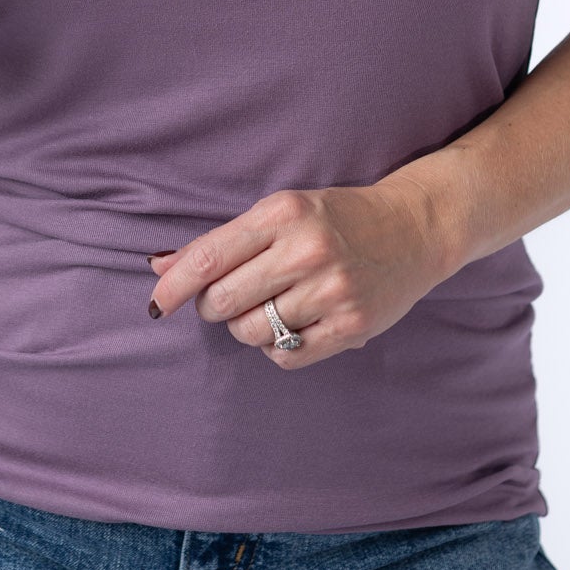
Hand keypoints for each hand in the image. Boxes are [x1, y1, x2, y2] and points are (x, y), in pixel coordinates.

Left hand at [143, 180, 454, 370]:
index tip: (156, 303)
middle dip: (213, 307)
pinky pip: (285, 356)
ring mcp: (331, 291)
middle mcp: (306, 250)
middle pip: (222, 302)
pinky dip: (277, 347)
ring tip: (270, 306)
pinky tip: (294, 323)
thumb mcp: (281, 213)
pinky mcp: (351, 326)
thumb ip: (221, 242)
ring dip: (246, 326)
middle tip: (230, 297)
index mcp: (282, 214)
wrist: (414, 227)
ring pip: (250, 332)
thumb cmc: (336, 219)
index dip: (173, 286)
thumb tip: (158, 266)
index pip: (208, 258)